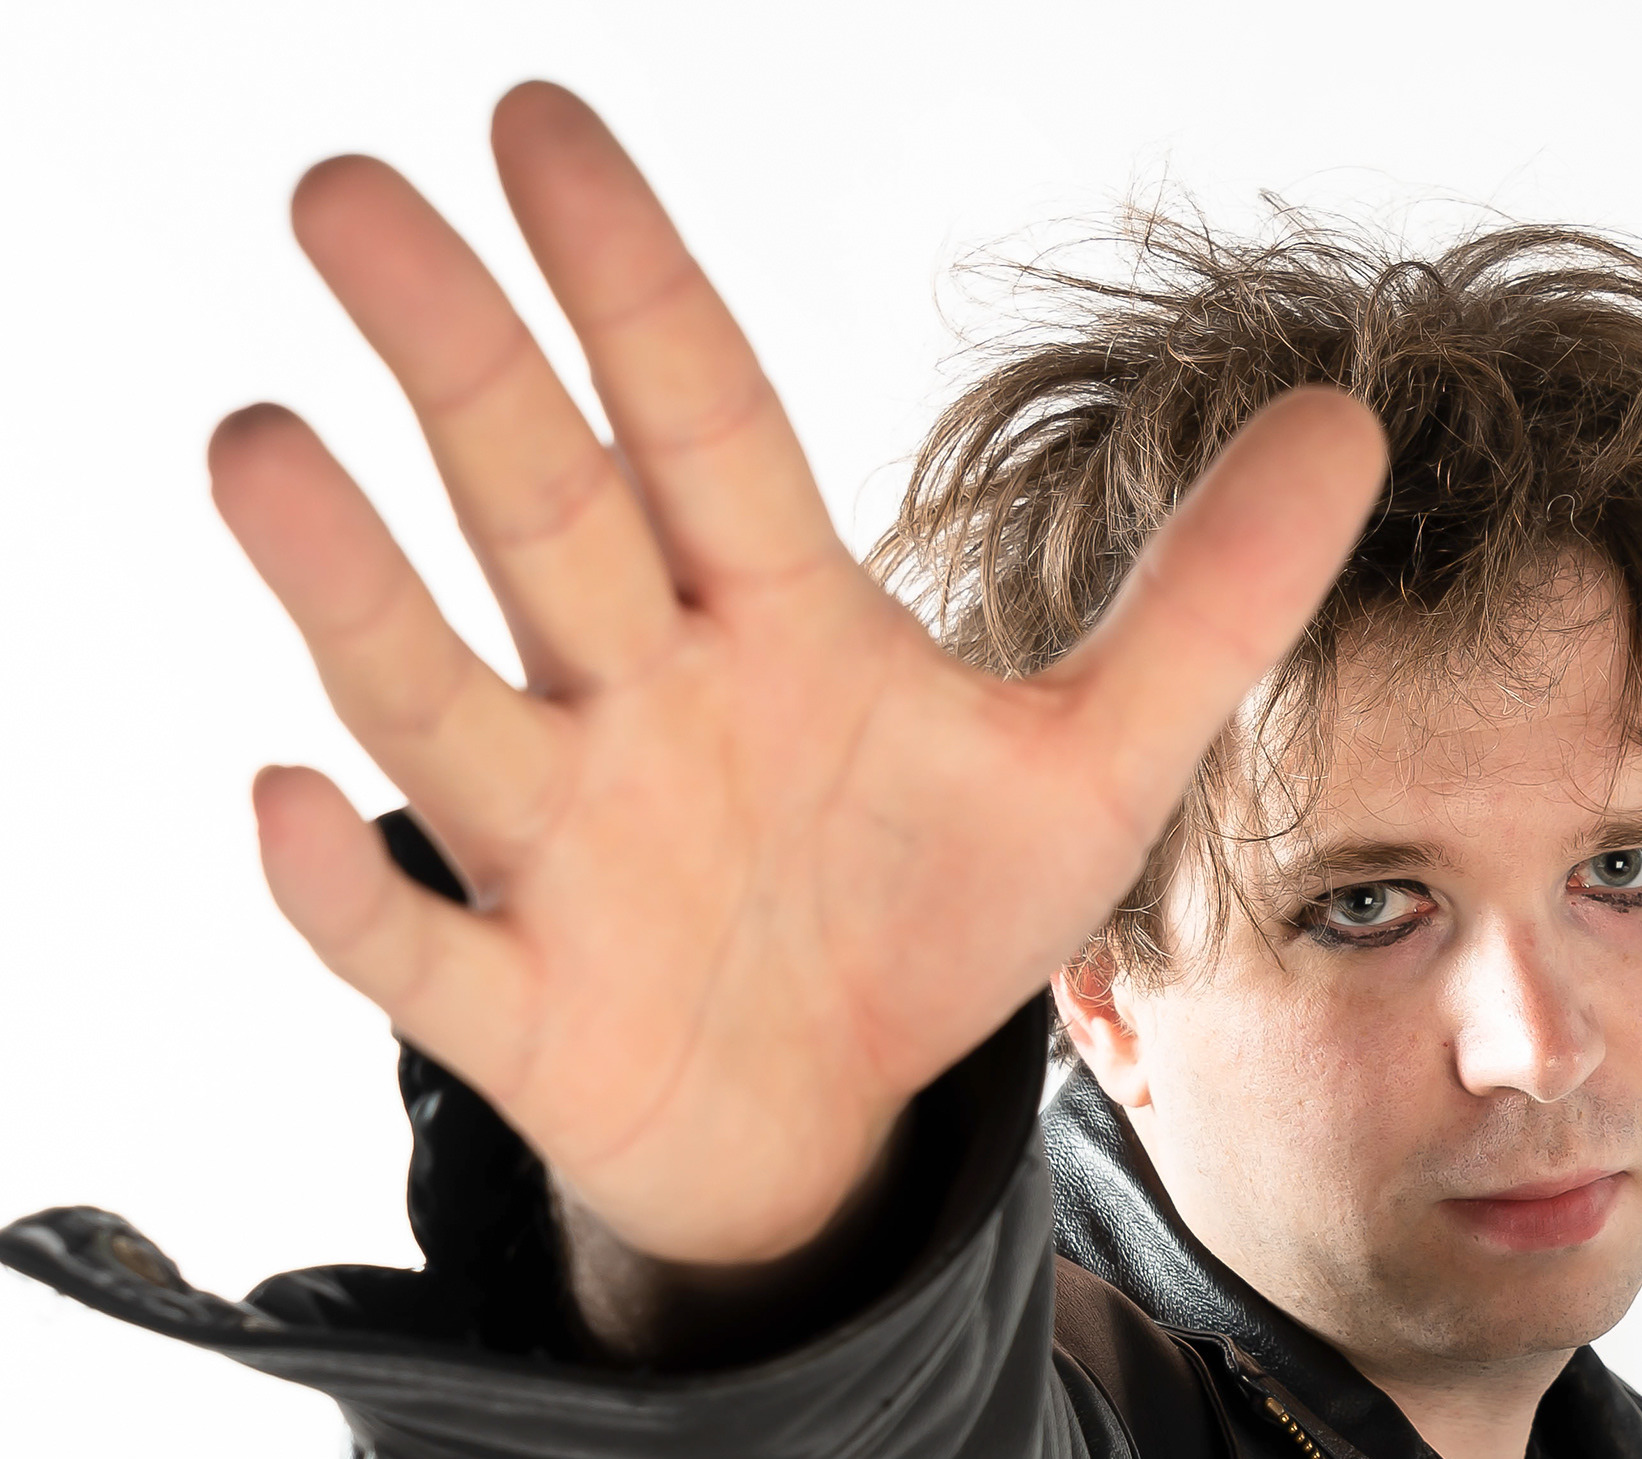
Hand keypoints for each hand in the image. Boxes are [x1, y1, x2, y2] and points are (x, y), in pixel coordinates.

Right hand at [213, 83, 1385, 1269]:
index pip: (701, 421)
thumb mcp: (1095, 759)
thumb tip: (1351, 418)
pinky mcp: (523, 1012)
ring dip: (352, 586)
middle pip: (540, 511)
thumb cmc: (931, 910)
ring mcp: (563, 851)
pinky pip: (417, 948)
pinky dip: (342, 891)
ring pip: (438, 701)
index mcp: (773, 620)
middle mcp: (637, 700)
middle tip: (349, 186)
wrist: (842, 1122)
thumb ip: (1210, 599)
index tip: (539, 118)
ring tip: (256, 444)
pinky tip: (281, 798)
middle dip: (459, 361)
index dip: (633, 282)